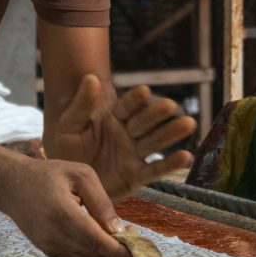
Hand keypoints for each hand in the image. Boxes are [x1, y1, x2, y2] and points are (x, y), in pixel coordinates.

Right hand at [0, 157, 132, 256]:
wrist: (10, 185)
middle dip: (119, 251)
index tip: (139, 244)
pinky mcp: (47, 251)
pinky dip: (93, 254)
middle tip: (132, 233)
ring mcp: (49, 246)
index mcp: (63, 214)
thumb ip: (102, 202)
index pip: (99, 244)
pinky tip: (99, 237)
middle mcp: (54, 236)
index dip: (123, 250)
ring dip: (106, 254)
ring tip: (116, 234)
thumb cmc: (47, 174)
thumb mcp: (80, 175)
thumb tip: (120, 230)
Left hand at [47, 75, 195, 201]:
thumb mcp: (68, 124)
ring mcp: (133, 154)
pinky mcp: (136, 176)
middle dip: (157, 114)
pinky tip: (186, 156)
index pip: (126, 106)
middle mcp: (127, 134)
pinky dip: (170, 164)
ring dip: (171, 133)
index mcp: (112, 118)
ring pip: (154, 142)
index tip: (144, 91)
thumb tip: (90, 78)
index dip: (135, 100)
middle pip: (144, 122)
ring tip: (188, 123)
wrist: (67, 178)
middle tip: (170, 105)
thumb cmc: (67, 148)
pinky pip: (154, 170)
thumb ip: (81, 104)